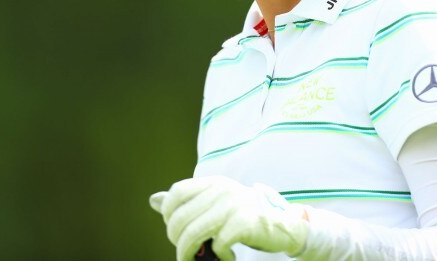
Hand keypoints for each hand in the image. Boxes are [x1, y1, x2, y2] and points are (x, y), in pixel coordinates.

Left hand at [149, 176, 308, 260]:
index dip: (168, 215)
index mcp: (213, 183)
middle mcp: (222, 190)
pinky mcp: (245, 222)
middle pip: (180, 219)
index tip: (177, 230)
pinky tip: (227, 255)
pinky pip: (217, 244)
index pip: (176, 194)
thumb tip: (153, 200)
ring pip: (192, 234)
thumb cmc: (243, 216)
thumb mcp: (214, 203)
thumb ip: (186, 202)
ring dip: (189, 254)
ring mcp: (234, 205)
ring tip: (198, 260)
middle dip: (178, 242)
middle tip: (188, 252)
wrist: (283, 224)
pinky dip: (220, 256)